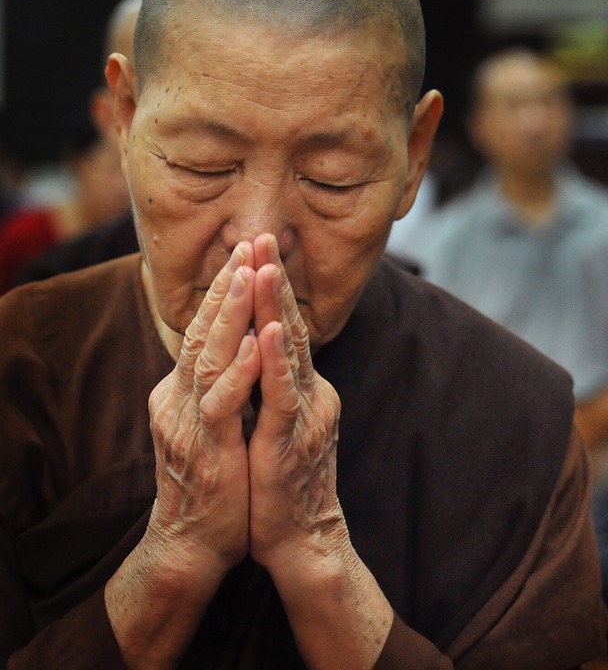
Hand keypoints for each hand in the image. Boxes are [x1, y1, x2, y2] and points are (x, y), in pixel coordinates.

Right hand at [145, 241, 258, 575]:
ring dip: (230, 315)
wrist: (195, 544)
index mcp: (183, 391)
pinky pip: (221, 403)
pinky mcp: (205, 449)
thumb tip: (242, 348)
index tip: (249, 251)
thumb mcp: (216, 424)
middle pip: (202, 331)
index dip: (227, 290)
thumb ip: (222, 386)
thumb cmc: (215, 482)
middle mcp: (178, 398)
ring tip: (248, 275)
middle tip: (248, 243)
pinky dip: (237, 371)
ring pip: (207, 357)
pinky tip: (252, 343)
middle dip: (228, 286)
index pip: (205, 329)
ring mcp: (187, 422)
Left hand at [246, 234, 348, 574]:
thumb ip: (275, 390)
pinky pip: (283, 393)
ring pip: (289, 352)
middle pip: (291, 328)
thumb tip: (259, 356)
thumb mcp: (279, 428)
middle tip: (263, 235)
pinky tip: (268, 330)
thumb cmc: (284, 489)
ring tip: (265, 266)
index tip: (258, 249)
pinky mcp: (291, 439)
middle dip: (275, 281)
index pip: (286, 330)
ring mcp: (305, 415)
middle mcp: (312, 394)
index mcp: (305, 390)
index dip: (273, 290)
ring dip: (276, 306)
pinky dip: (275, 359)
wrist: (302, 540)